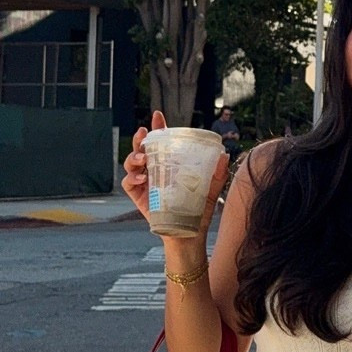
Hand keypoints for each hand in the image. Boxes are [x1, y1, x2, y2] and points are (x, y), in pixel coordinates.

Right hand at [122, 112, 229, 236]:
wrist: (189, 236)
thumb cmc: (199, 211)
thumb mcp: (211, 190)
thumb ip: (217, 174)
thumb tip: (223, 154)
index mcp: (170, 164)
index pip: (162, 142)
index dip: (158, 127)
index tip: (157, 115)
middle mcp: (155, 171)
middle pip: (141, 149)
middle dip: (139, 138)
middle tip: (143, 133)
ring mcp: (145, 183)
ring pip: (131, 163)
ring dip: (134, 156)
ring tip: (144, 158)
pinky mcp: (139, 197)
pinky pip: (128, 183)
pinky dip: (132, 178)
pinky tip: (142, 179)